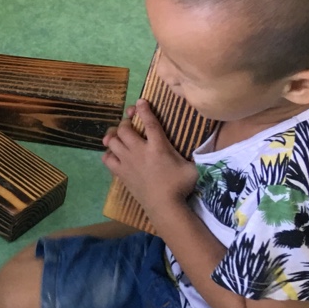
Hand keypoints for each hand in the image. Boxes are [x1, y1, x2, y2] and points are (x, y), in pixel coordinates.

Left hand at [102, 100, 198, 219]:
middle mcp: (140, 150)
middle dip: (126, 122)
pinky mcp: (120, 173)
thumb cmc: (181, 186)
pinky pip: (107, 158)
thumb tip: (201, 150)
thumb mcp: (193, 167)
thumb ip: (194, 155)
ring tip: (118, 136)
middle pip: (125, 129)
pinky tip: (114, 154)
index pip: (149, 122)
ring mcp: (128, 162)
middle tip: (130, 124)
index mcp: (159, 146)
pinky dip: (108, 153)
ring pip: (112, 141)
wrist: (164, 206)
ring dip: (114, 135)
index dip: (144, 109)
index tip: (140, 101)